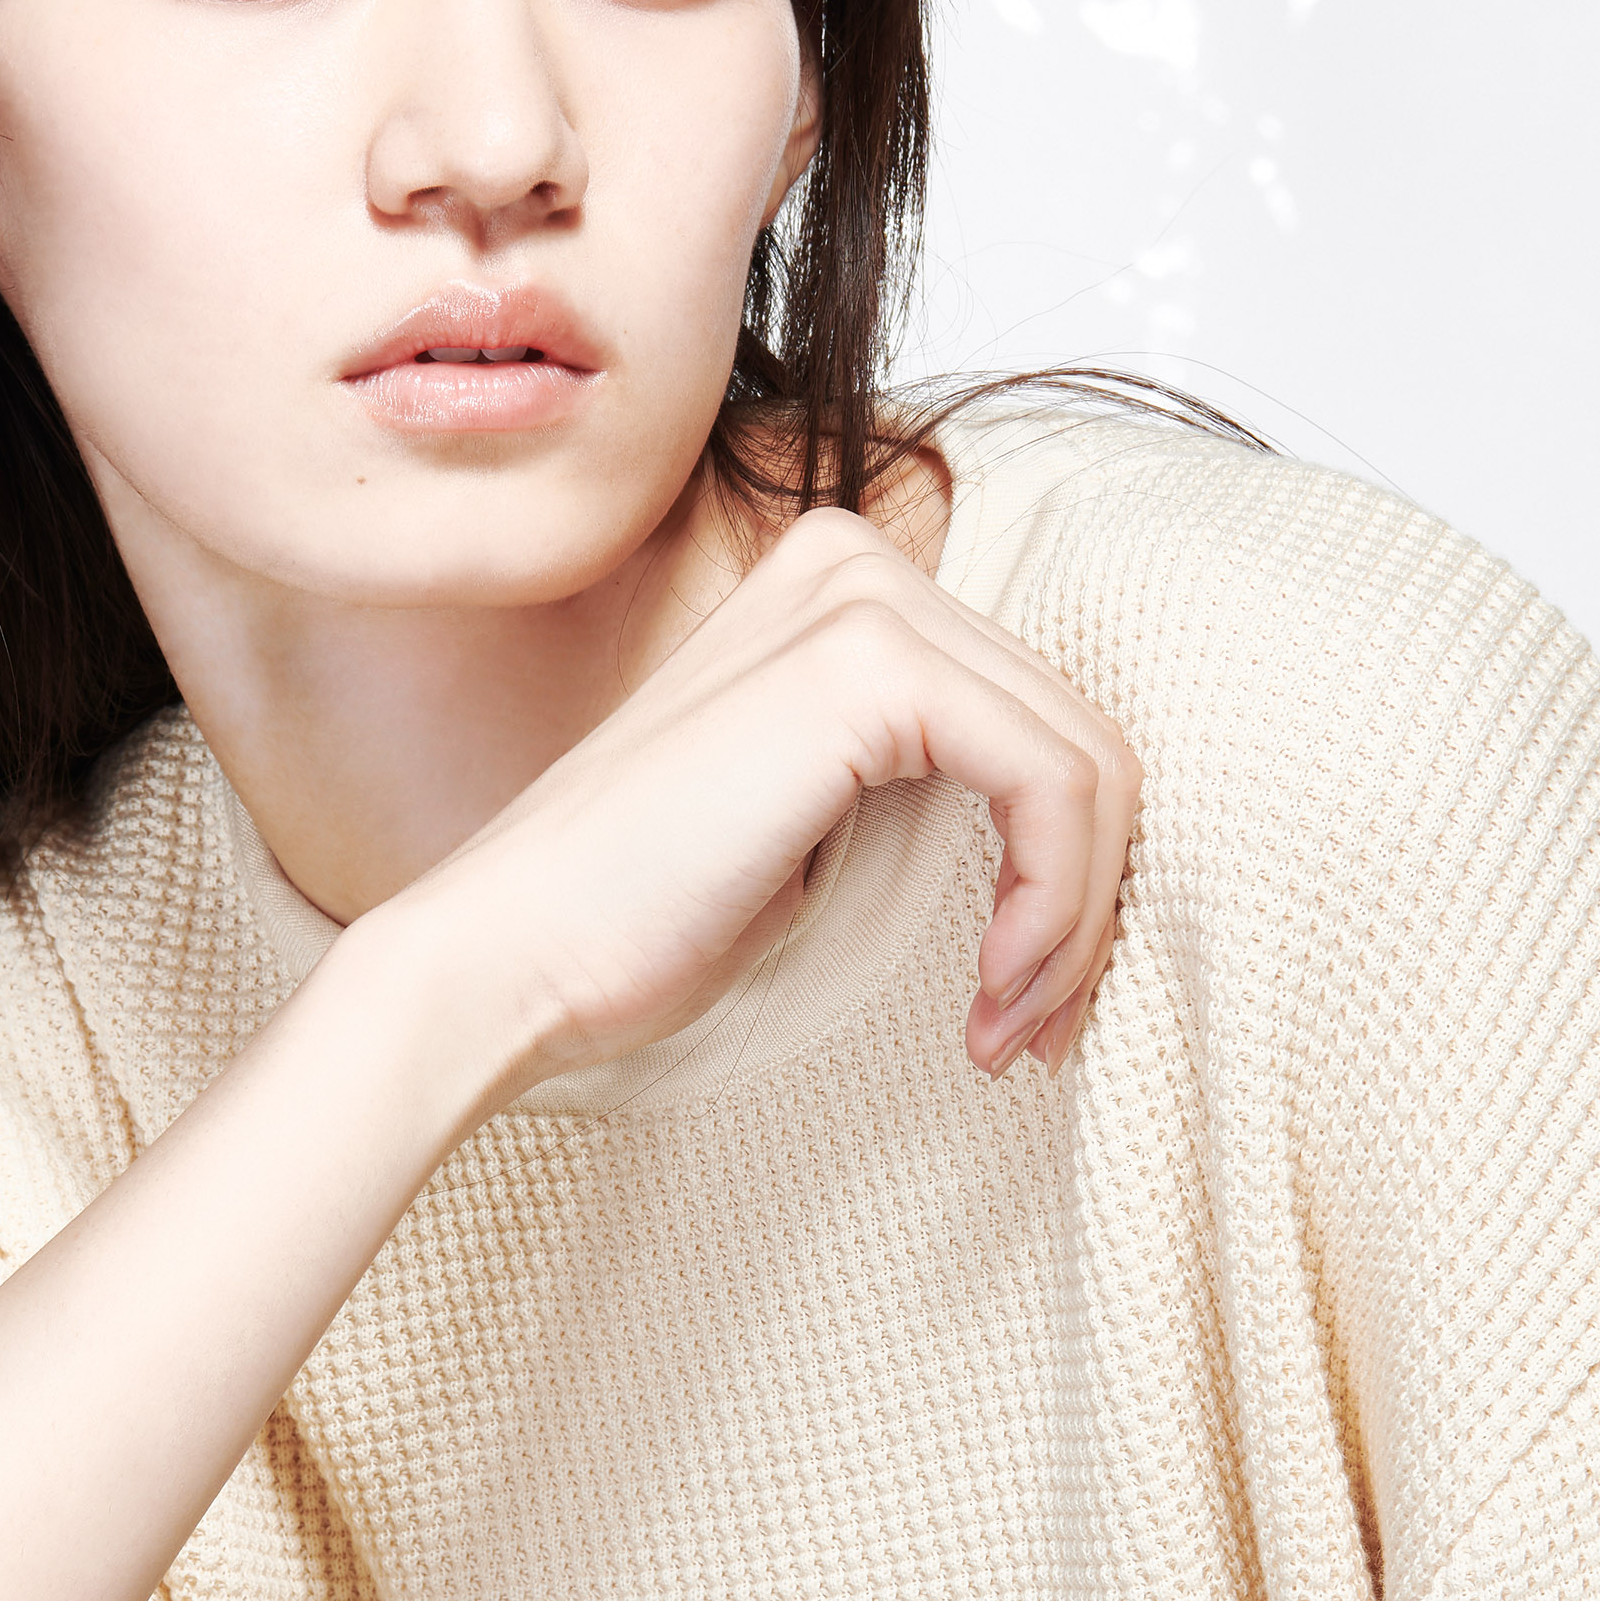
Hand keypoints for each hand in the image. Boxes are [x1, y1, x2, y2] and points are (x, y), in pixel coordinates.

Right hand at [385, 502, 1139, 1108]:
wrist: (509, 957)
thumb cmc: (636, 920)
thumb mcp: (812, 826)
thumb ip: (921, 787)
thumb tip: (1068, 838)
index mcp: (839, 591)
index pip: (1036, 717)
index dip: (1070, 869)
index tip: (1029, 999)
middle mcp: (856, 564)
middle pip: (1081, 733)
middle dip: (1090, 903)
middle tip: (1039, 1036)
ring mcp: (860, 602)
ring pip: (1088, 762)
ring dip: (1077, 921)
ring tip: (1015, 1032)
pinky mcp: (868, 668)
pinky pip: (1052, 784)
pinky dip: (1056, 904)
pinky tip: (995, 990)